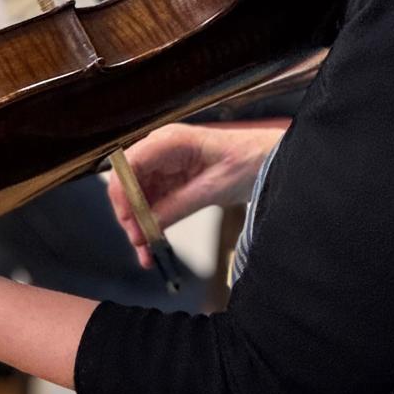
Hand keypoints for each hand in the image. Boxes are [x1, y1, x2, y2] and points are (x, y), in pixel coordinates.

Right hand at [107, 122, 287, 267]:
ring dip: (139, 224)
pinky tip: (153, 245)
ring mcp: (166, 166)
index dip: (122, 193)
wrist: (270, 160)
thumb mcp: (213, 187)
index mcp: (169, 141)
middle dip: (130, 214)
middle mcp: (161, 151)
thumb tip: (148, 226)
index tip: (128, 220)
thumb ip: (177, 206)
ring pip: (138, 198)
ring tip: (147, 251)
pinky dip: (151, 224)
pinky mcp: (173, 182)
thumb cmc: (249, 160)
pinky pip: (153, 204)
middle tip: (139, 241)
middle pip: (128, 183)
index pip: (128, 164)